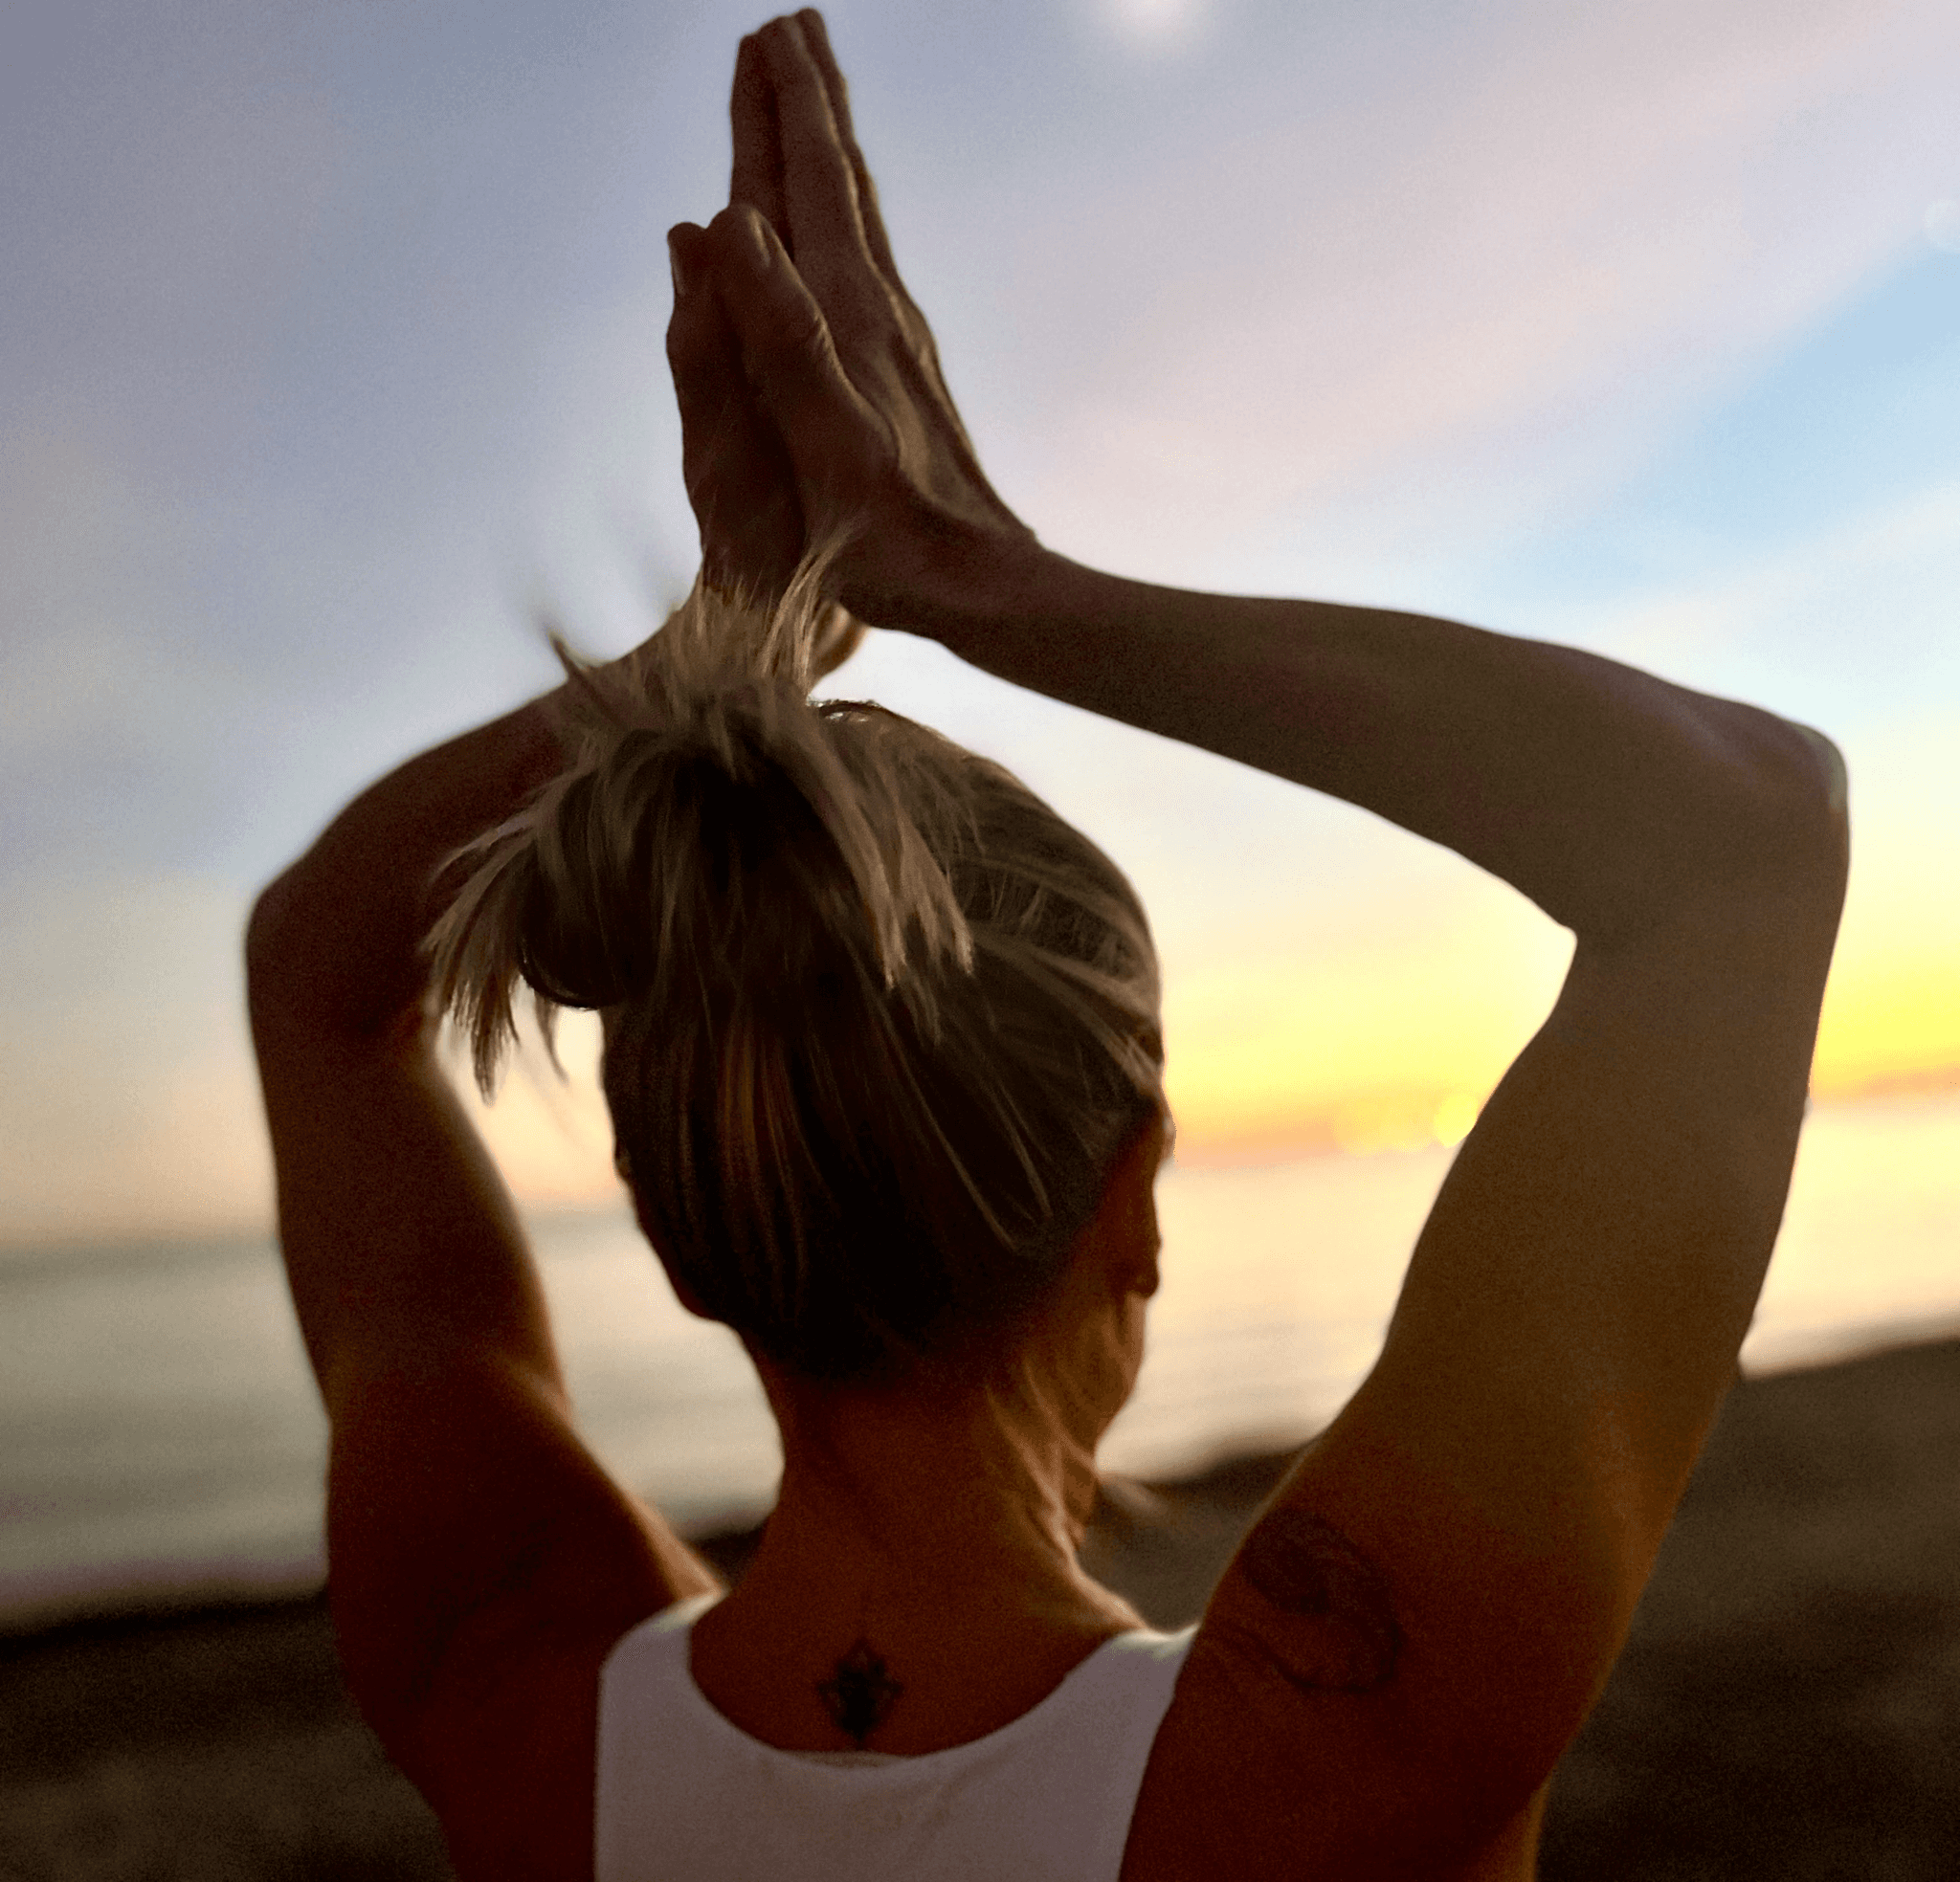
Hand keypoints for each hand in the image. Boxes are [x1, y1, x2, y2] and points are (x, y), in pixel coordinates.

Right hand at [667, 10, 1037, 634]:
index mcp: (848, 316)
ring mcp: (896, 338)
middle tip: (787, 25)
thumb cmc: (887, 533)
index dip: (783, 109)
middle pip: (840, 179)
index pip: (809, 185)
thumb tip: (731, 221)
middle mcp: (878, 309)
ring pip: (856, 214)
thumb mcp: (820, 437)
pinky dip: (841, 215)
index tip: (764, 32)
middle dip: (808, 102)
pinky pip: (864, 260)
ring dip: (828, 148)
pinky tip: (839, 224)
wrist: (973, 583)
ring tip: (809, 95)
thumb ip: (777, 332)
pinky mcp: (903, 371)